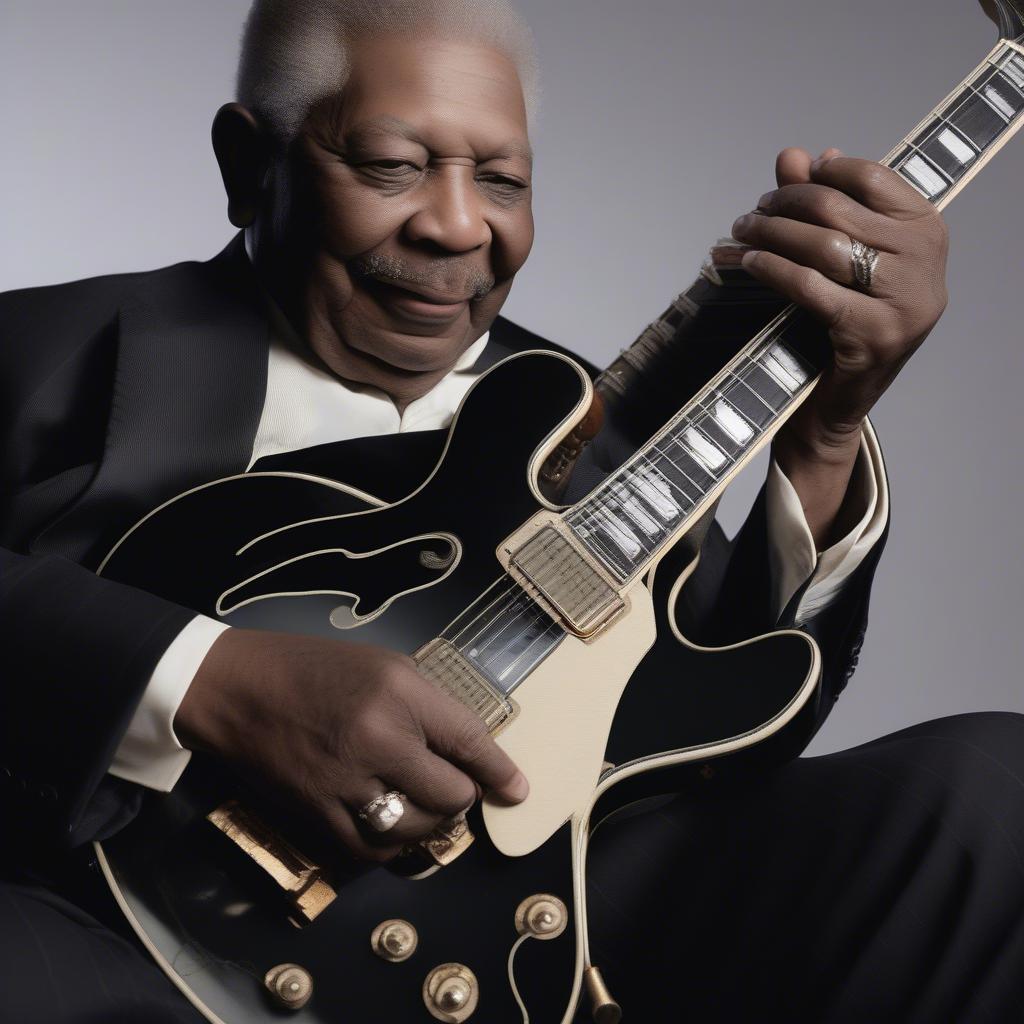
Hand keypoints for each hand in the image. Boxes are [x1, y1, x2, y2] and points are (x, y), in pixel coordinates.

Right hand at [174, 629, 528, 861]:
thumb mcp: (383, 664)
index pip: (468, 740)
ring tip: (426, 806)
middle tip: (455, 787)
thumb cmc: (314, 667)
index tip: (517, 791)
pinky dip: (392, 844)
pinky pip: (371, 849)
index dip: (500, 771)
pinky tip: (392, 825)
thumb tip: (466, 748)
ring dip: (431, 823)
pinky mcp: (317, 813)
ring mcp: (346, 781)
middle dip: (461, 796)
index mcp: (399, 693)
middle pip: (450, 794)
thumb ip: (427, 705)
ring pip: (415, 828)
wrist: (237, 688)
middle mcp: (377, 738)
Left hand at [732, 146, 948, 454]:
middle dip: (784, 205)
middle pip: (839, 210)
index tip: (782, 185)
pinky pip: (812, 287)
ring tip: (741, 234)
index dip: (820, 175)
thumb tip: (796, 155)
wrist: (840, 399)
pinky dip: (773, 269)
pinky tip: (748, 263)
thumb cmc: (844, 321)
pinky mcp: (874, 334)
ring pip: (823, 246)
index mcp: (928, 230)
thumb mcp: (842, 257)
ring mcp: (905, 300)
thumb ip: (825, 204)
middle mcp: (926, 261)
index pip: (872, 178)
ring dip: (771, 234)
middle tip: (750, 214)